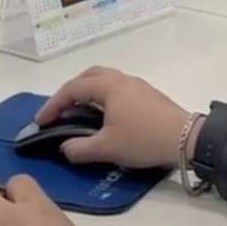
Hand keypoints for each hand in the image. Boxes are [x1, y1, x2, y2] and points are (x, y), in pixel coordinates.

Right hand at [38, 66, 192, 168]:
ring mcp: (135, 84)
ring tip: (78, 111)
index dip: (54, 104)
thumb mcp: (107, 148)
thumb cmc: (143, 139)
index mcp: (108, 86)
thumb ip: (80, 149)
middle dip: (69, 92)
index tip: (41, 121)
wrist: (185, 138)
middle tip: (59, 111)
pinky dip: (101, 95)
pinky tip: (103, 114)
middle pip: (87, 76)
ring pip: (103, 79)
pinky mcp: (146, 93)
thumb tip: (64, 148)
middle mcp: (120, 78)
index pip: (72, 89)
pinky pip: (115, 86)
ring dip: (86, 91)